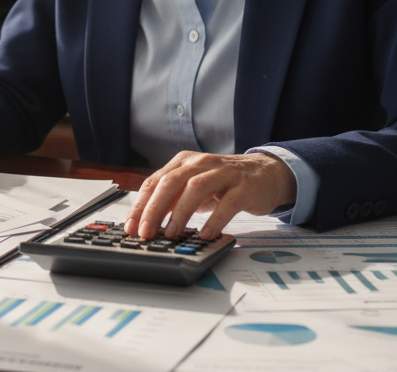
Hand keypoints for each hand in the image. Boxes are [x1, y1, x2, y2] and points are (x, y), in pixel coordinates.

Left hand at [124, 151, 296, 239]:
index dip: (140, 205)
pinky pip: (227, 203)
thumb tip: (148, 223)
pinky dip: (215, 219)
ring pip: (195, 188)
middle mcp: (200, 163)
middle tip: (146, 232)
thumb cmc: (224, 183)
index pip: (155, 182)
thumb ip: (173, 200)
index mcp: (183, 162)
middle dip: (154, 209)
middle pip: (171, 183)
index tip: (131, 226)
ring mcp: (223, 173)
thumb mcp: (195, 187)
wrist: (265, 173)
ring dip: (180, 212)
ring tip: (172, 234)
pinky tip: (206, 234)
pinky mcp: (243, 186)